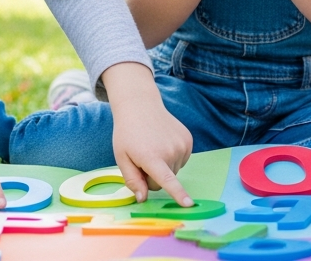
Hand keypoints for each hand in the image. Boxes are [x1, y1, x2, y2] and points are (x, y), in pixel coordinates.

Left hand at [104, 62, 193, 205]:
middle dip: (153, 175)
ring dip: (163, 165)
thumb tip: (143, 199)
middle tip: (143, 157)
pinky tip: (162, 143)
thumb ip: (132, 180)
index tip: (188, 204)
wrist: (140, 106)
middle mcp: (170, 151)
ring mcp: (182, 145)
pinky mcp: (188, 140)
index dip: (178, 194)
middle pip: (163, 181)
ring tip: (152, 147)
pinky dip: (172, 157)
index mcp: (151, 156)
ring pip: (173, 171)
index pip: (166, 180)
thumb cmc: (127, 134)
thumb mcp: (122, 157)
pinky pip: (181, 160)